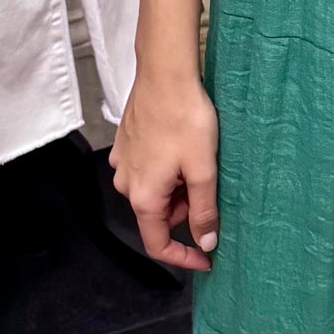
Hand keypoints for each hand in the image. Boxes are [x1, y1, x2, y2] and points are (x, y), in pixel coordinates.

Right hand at [110, 66, 219, 272]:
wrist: (164, 75)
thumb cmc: (184, 118)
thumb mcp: (203, 170)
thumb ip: (204, 211)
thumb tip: (206, 242)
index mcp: (144, 197)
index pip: (158, 244)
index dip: (183, 257)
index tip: (206, 258)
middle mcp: (126, 184)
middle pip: (159, 216)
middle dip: (186, 210)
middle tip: (210, 184)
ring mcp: (123, 163)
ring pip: (155, 192)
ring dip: (177, 188)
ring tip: (198, 160)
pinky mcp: (126, 146)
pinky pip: (147, 171)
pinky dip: (167, 170)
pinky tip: (182, 148)